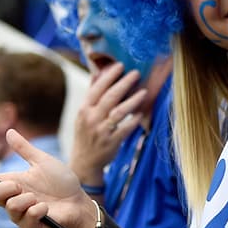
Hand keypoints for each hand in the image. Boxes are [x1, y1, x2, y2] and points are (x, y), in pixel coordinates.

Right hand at [0, 130, 97, 227]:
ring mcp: (20, 215)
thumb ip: (25, 149)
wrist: (80, 201)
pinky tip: (47, 208)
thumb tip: (9, 131)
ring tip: (40, 198)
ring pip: (9, 207)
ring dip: (25, 200)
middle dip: (4, 188)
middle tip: (20, 186)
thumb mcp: (43, 162)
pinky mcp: (31, 227)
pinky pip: (25, 220)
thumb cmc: (62, 182)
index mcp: (11, 183)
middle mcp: (12, 199)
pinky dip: (37, 210)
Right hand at [70, 63, 147, 184]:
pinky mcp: (111, 142)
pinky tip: (141, 113)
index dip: (109, 76)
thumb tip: (97, 74)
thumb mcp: (84, 114)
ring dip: (132, 101)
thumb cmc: (86, 134)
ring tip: (143, 92)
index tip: (120, 65)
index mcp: (84, 109)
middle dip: (123, 83)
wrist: (84, 161)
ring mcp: (101, 131)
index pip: (96, 88)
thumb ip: (92, 95)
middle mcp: (91, 119)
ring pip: (118, 112)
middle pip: (109, 97)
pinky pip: (125, 129)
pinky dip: (133, 120)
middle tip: (136, 73)